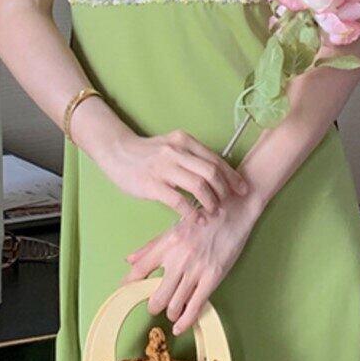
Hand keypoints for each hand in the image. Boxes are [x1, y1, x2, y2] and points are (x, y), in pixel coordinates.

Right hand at [95, 127, 248, 218]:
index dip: (232, 176)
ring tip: (213, 212)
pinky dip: (191, 212)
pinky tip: (196, 219)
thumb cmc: (147, 153)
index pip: (215, 159)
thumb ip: (192, 157)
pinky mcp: (152, 184)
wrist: (117, 152)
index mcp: (184, 141)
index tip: (242, 189)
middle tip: (228, 203)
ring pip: (198, 186)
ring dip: (210, 202)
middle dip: (224, 191)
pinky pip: (178, 201)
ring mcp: (163, 167)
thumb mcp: (172, 146)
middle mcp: (176, 151)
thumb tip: (218, 175)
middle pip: (211, 172)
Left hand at [120, 187, 264, 334]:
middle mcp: (178, 259)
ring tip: (172, 311)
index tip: (124, 292)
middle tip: (154, 306)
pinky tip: (181, 326)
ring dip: (171, 313)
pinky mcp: (213, 277)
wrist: (233, 209)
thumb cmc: (203, 215)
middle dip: (153, 306)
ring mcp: (196, 270)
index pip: (140, 270)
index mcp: (166, 244)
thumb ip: (151, 246)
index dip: (129, 285)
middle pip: (156, 296)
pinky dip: (186, 321)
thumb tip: (129, 260)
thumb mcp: (174, 227)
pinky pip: (195, 306)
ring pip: (174, 305)